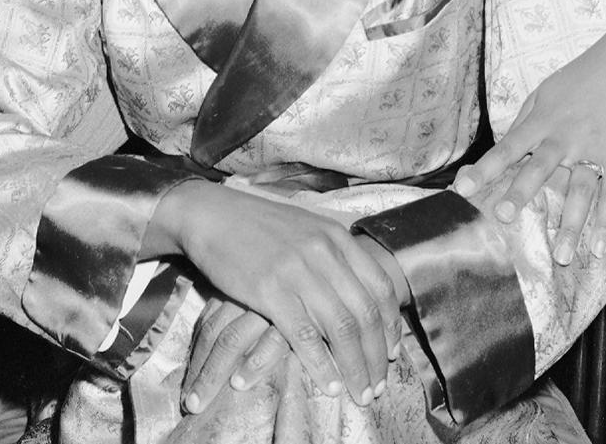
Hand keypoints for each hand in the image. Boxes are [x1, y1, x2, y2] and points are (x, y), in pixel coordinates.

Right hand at [154, 182, 402, 406]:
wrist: (213, 213)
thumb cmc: (259, 224)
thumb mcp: (306, 228)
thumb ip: (334, 254)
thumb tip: (359, 288)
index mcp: (337, 236)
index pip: (380, 286)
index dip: (391, 325)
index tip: (392, 353)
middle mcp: (324, 252)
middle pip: (365, 313)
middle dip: (377, 356)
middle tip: (379, 385)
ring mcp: (297, 270)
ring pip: (341, 328)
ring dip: (355, 367)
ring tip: (360, 392)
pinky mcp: (269, 290)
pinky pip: (305, 335)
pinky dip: (321, 365)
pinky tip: (329, 385)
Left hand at [452, 30, 605, 261]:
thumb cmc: (577, 78)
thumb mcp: (543, 92)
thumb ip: (524, 121)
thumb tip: (505, 146)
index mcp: (541, 120)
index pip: (507, 147)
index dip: (484, 169)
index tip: (462, 189)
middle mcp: (564, 136)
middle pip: (539, 168)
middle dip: (521, 192)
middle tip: (503, 217)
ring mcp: (592, 149)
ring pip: (580, 190)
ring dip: (571, 225)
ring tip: (563, 257)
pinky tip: (599, 248)